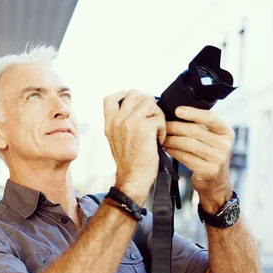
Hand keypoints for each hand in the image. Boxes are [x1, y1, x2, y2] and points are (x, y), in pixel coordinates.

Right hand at [103, 89, 165, 204]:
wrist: (133, 179)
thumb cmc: (130, 163)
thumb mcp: (117, 141)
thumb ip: (122, 124)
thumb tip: (138, 109)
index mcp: (110, 124)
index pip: (110, 98)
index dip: (123, 94)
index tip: (134, 102)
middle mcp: (117, 121)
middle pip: (134, 94)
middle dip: (147, 103)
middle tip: (151, 118)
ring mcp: (130, 122)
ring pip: (149, 102)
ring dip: (157, 115)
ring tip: (155, 131)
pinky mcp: (144, 128)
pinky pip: (159, 118)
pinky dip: (162, 129)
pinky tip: (158, 141)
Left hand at [163, 106, 233, 212]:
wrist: (216, 184)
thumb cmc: (209, 158)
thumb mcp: (212, 141)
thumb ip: (202, 128)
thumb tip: (177, 114)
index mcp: (226, 133)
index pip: (210, 118)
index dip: (192, 113)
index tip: (177, 110)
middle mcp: (224, 145)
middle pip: (195, 131)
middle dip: (176, 127)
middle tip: (163, 126)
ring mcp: (218, 159)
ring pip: (189, 144)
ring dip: (172, 140)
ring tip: (163, 138)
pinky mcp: (209, 171)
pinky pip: (186, 157)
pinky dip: (174, 152)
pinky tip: (167, 149)